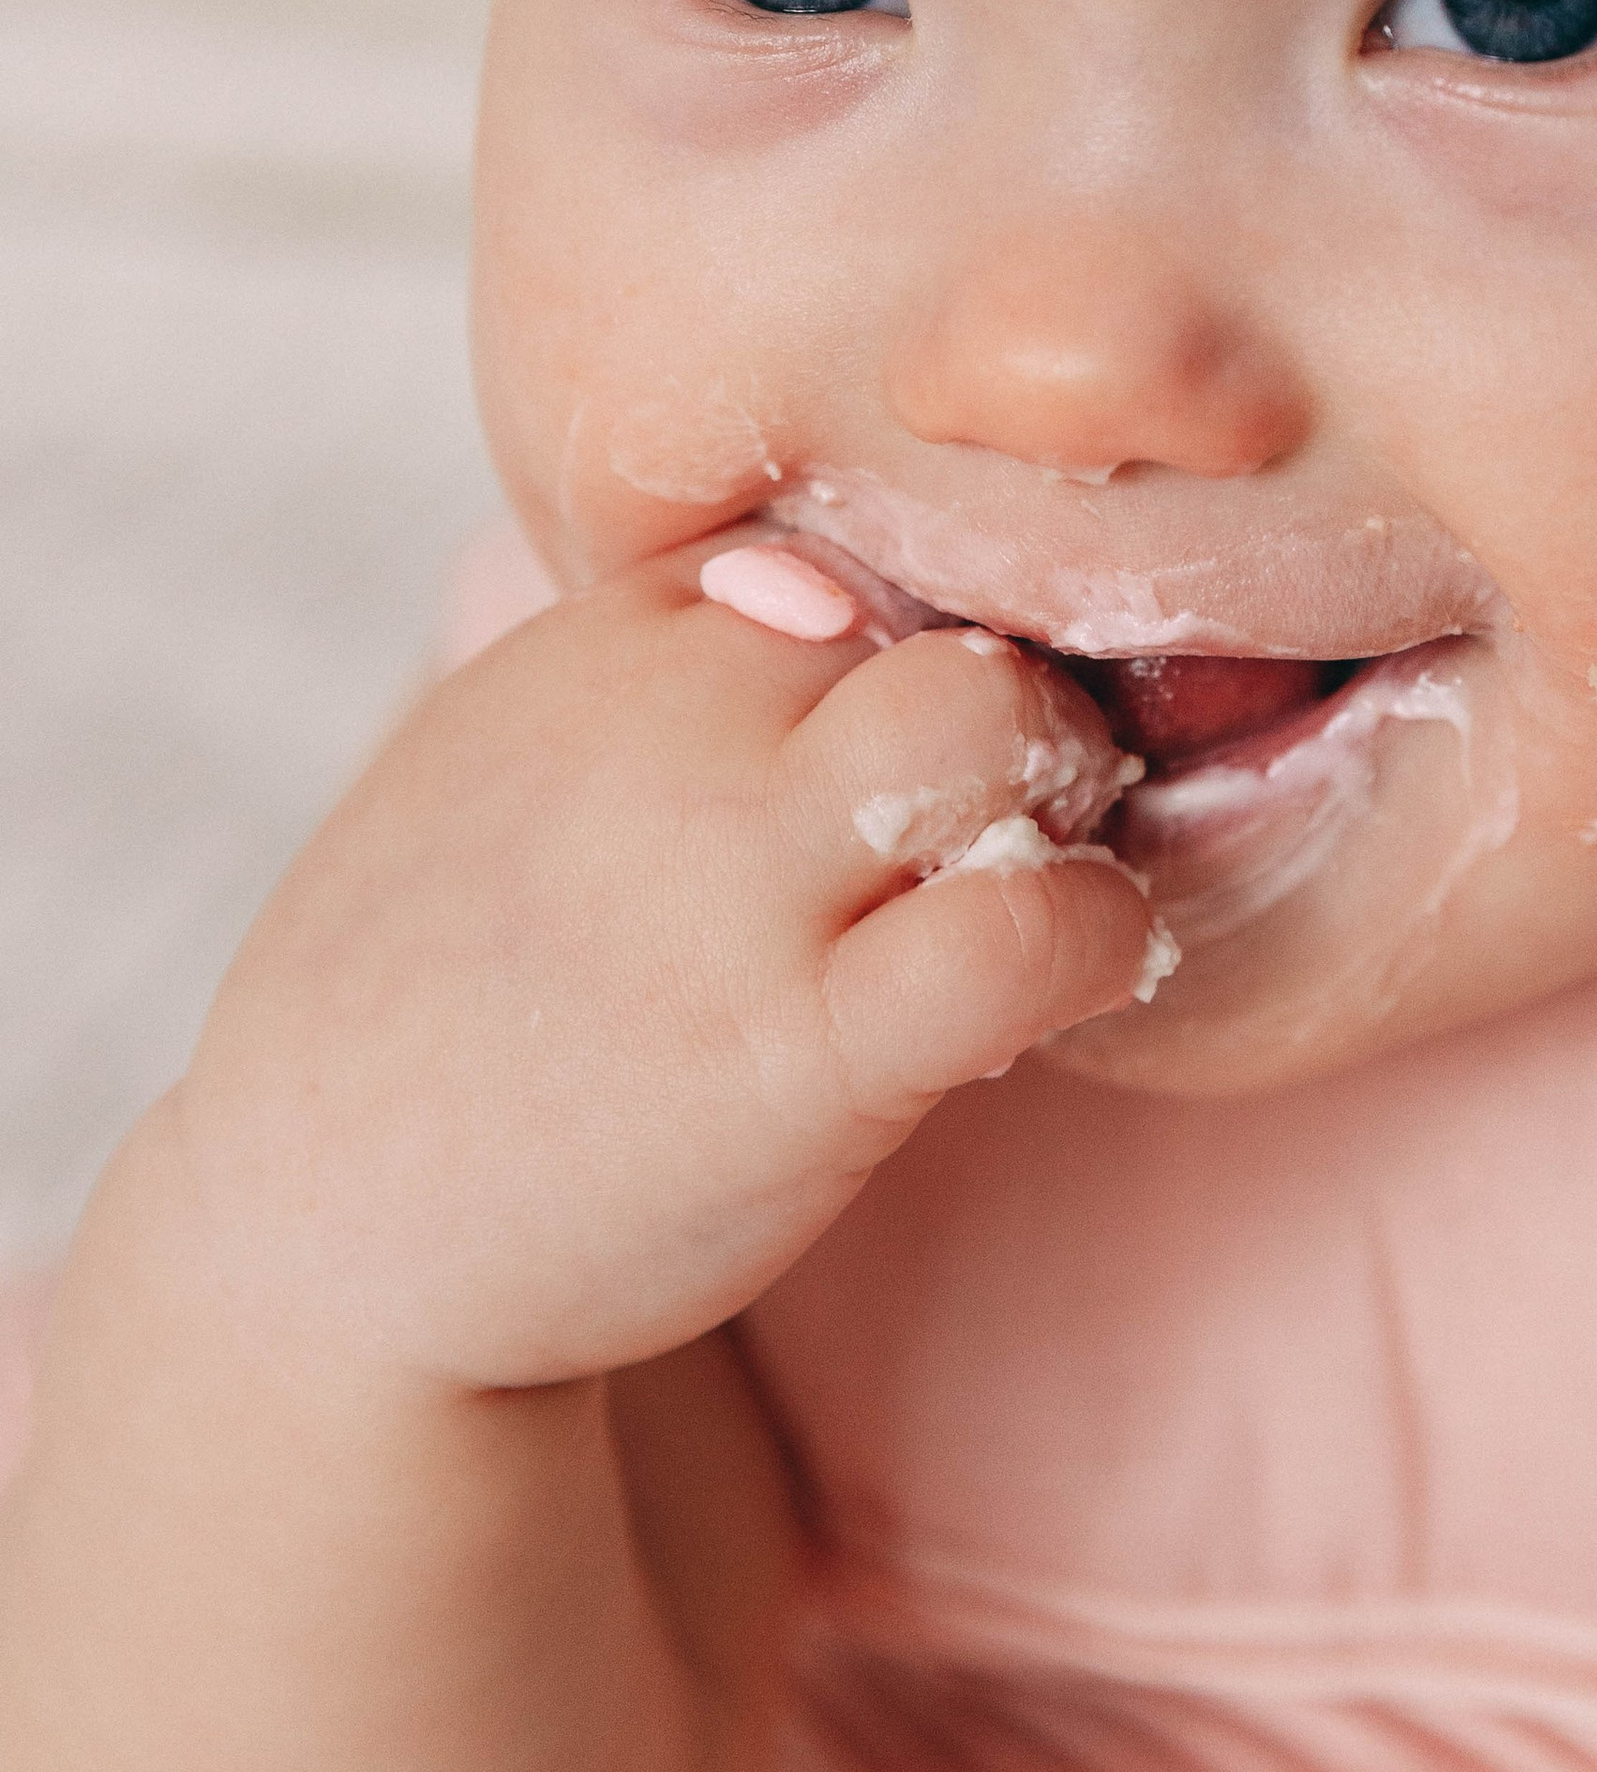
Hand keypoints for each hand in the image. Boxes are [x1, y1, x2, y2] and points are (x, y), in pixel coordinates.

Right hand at [163, 549, 1159, 1391]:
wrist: (323, 1231)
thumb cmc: (443, 992)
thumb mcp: (504, 751)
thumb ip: (655, 660)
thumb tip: (825, 591)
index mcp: (608, 630)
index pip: (858, 540)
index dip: (923, 639)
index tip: (916, 742)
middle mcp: (669, 723)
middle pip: (949, 612)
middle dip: (1017, 699)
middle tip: (1016, 810)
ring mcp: (732, 880)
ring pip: (997, 722)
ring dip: (1070, 794)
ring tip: (1035, 880)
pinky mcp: (802, 1050)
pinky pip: (1024, 930)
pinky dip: (1098, 934)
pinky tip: (1075, 972)